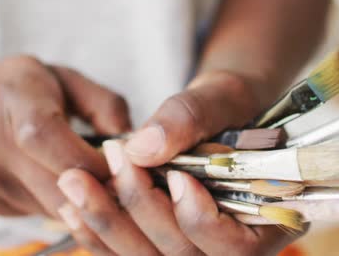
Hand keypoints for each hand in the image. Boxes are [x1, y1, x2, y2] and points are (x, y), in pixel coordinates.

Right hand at [0, 54, 129, 217]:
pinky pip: (32, 213)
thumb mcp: (57, 76)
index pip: (70, 158)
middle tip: (120, 181)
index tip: (128, 168)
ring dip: (77, 200)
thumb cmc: (4, 86)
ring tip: (84, 174)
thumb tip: (132, 142)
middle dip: (101, 194)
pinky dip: (50, 201)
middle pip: (65, 196)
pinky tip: (46, 176)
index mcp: (18, 109)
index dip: (106, 170)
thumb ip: (102, 103)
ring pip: (53, 211)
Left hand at [56, 71, 306, 254]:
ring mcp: (191, 251)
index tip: (175, 175)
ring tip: (73, 182)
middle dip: (137, 210)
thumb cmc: (230, 106)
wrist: (214, 116)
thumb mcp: (221, 98)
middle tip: (108, 160)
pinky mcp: (158, 245)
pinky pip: (125, 255)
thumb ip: (191, 117)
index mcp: (267, 222)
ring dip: (107, 224)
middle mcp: (231, 246)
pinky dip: (97, 233)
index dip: (201, 220)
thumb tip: (142, 147)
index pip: (237, 249)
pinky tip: (71, 205)